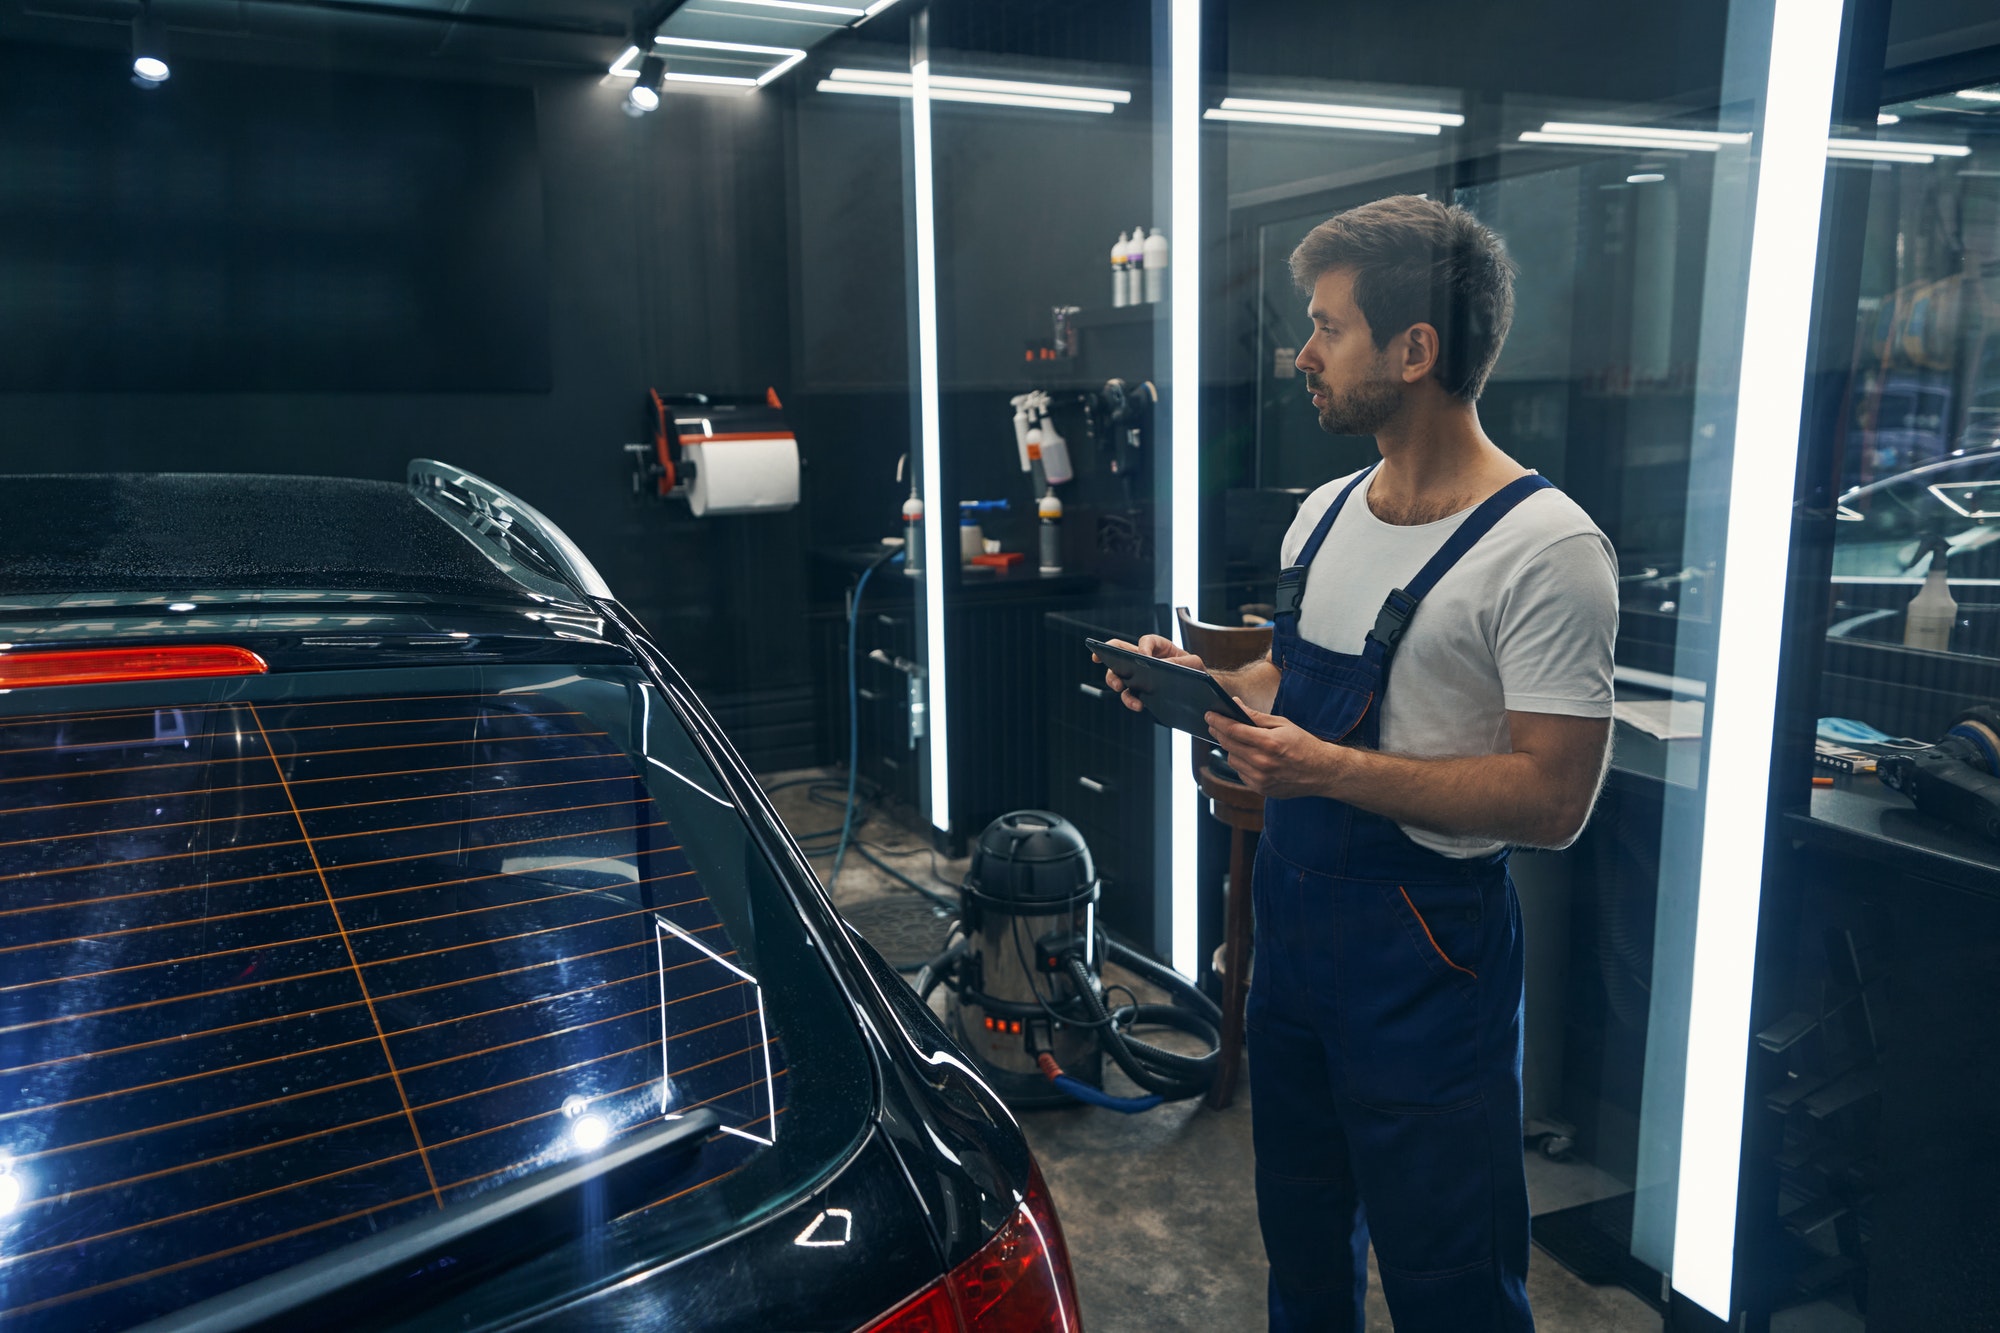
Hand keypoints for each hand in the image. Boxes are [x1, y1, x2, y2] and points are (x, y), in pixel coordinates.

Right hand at [1091, 635, 1203, 713]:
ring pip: (1118, 675)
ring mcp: (1139, 676)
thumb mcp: (1195, 663)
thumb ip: (1182, 662)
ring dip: (1113, 680)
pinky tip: (1137, 705)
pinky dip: (1130, 700)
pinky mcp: (1140, 693)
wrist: (1199, 691)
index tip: (1144, 656)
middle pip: (1120, 652)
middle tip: (1111, 663)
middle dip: (1110, 655)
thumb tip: (1164, 665)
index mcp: (1158, 647)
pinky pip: (1129, 695)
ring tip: (1119, 687)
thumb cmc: (1195, 672)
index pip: (1146, 641)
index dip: (1143, 647)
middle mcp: (1144, 659)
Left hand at [1205, 699, 1342, 799]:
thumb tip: (1235, 705)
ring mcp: (1261, 778)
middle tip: (1214, 724)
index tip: (1208, 715)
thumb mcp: (1282, 724)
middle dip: (1218, 732)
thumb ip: (1256, 716)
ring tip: (1238, 741)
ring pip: (1232, 760)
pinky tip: (1250, 757)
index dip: (1217, 721)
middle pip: (1228, 744)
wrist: (1322, 771)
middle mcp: (1262, 762)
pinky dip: (1242, 763)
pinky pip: (1241, 773)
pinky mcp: (1261, 789)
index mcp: (1269, 743)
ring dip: (1231, 749)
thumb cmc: (1304, 744)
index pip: (1233, 730)